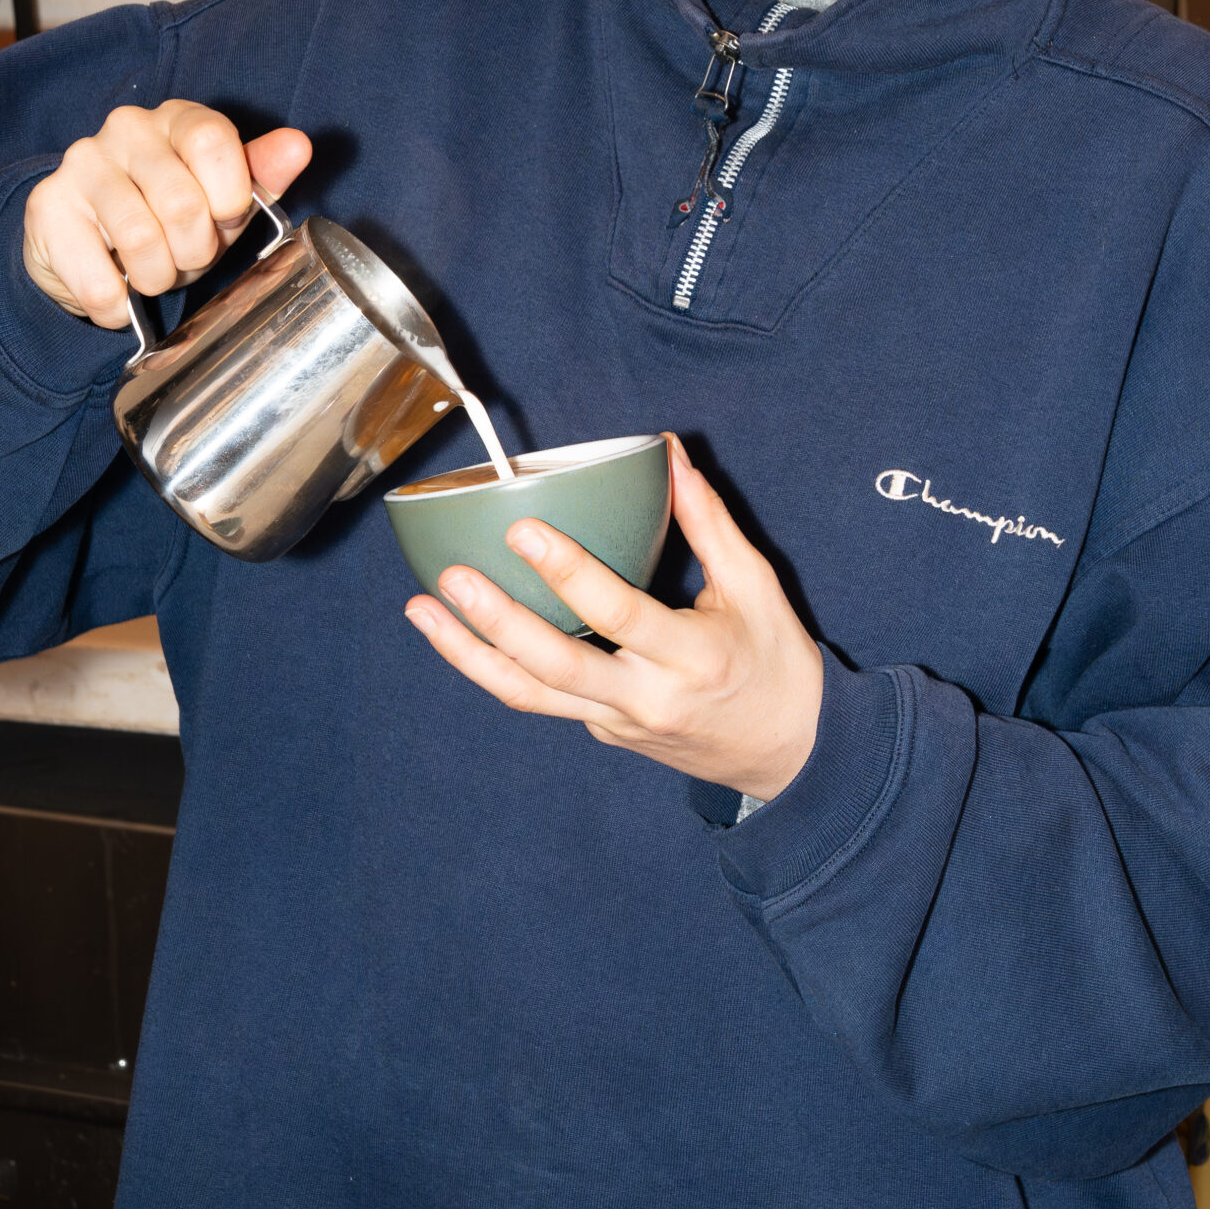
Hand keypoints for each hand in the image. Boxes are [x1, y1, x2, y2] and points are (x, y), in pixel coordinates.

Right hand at [22, 102, 312, 330]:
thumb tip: (299, 145)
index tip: (225, 219)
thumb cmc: (170, 218)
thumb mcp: (224, 199)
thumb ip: (261, 174)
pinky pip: (98, 280)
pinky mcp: (47, 207)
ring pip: (141, 241)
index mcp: (179, 119)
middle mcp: (126, 129)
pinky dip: (116, 306)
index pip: (213, 141)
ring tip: (152, 273)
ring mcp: (81, 164)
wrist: (87, 249)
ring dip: (156, 278)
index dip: (229, 197)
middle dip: (195, 251)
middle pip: (182, 201)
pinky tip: (117, 296)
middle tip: (185, 256)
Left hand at [405, 434, 824, 800]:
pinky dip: (493, 665)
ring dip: (468, 654)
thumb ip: (709, 521)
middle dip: (497, 622)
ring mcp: (617, 722)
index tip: (524, 530)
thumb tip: (670, 453)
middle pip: (556, 667)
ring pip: (529, 695)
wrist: (788, 755)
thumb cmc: (775, 662)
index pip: (618, 614)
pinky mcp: (600, 731)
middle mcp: (647, 698)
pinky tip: (457, 631)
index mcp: (693, 656)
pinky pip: (539, 698)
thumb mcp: (756, 587)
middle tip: (451, 575)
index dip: (568, 572)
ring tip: (421, 611)